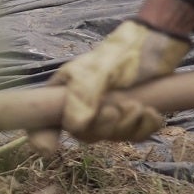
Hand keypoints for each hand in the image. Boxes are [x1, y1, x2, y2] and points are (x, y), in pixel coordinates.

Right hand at [51, 20, 188, 141]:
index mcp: (62, 95)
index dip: (42, 137)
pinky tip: (151, 112)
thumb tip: (73, 127)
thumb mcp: (93, 72)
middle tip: (116, 108)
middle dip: (104, 126)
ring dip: (127, 125)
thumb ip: (81, 97)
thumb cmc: (114, 55)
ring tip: (136, 105)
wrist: (151, 46)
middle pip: (85, 135)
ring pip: (112, 137)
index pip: (42, 122)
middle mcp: (82, 108)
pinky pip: (135, 136)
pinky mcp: (131, 119)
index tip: (49, 148)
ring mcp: (107, 115)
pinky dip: (145, 127)